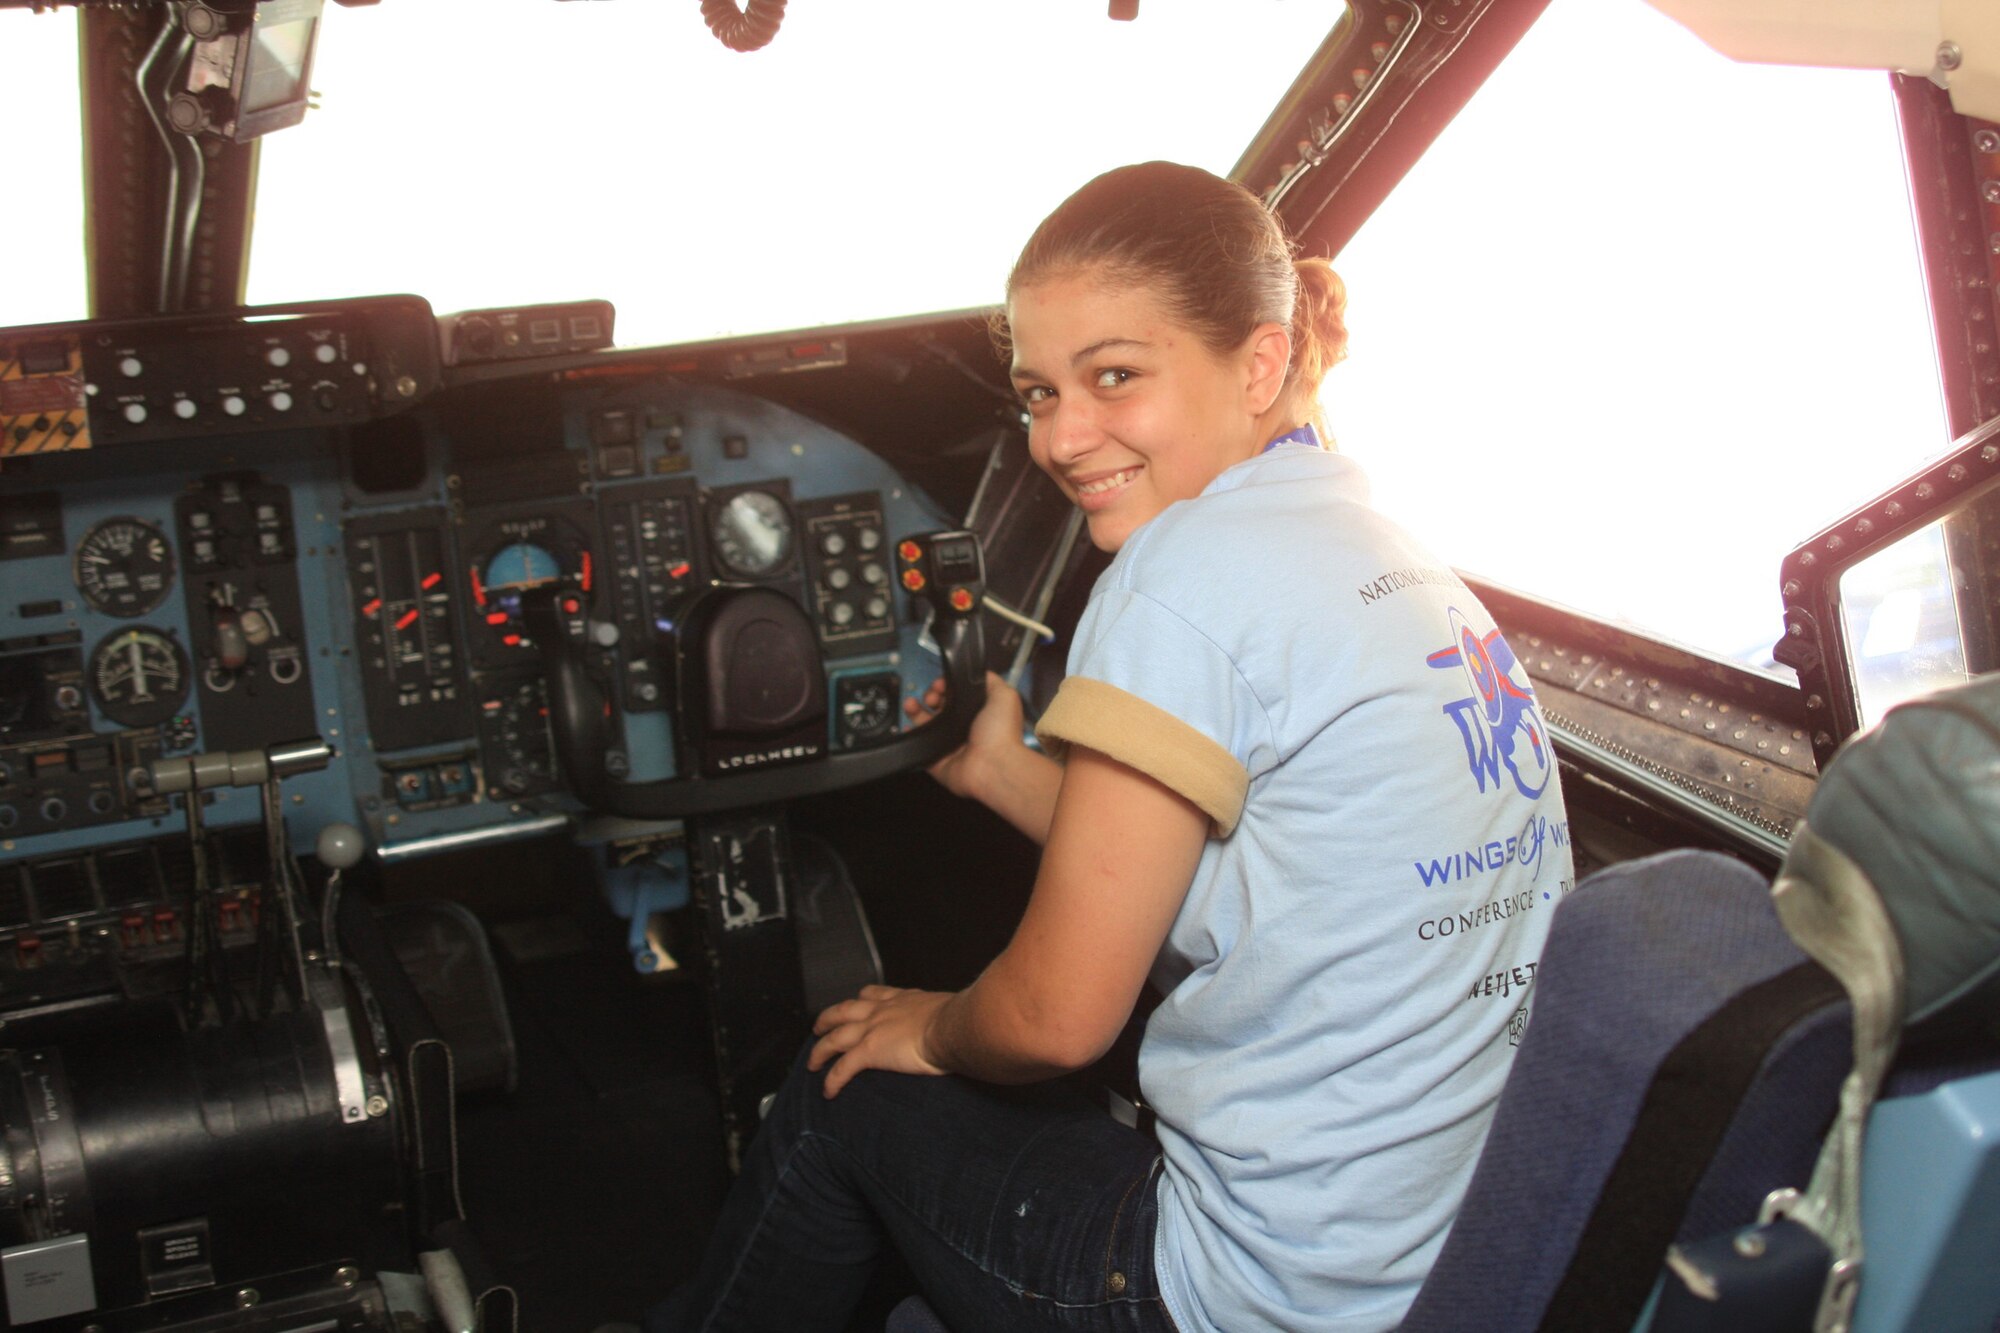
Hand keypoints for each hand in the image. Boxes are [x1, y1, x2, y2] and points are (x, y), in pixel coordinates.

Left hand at [809, 984, 951, 1097]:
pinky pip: (843, 1067)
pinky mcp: (870, 1051)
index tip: (856, 1003)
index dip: (860, 1000)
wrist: (953, 1027)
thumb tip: (956, 1026)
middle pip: (844, 1010)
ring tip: (813, 1061)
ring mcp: (873, 1029)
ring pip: (835, 1037)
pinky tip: (828, 1090)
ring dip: (821, 1049)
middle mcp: (883, 1010)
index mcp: (902, 999)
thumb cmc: (959, 1020)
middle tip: (819, 1027)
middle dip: (828, 1018)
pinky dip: (833, 1079)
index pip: (873, 994)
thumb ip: (943, 1016)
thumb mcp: (948, 1010)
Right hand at [902, 671, 1025, 801]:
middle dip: (930, 696)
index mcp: (976, 713)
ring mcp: (947, 744)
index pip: (956, 695)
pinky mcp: (934, 759)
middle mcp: (962, 727)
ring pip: (925, 724)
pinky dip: (910, 734)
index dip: (946, 686)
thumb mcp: (1004, 696)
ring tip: (911, 703)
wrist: (993, 765)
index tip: (941, 683)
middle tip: (931, 697)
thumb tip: (977, 673)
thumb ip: (991, 681)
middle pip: (939, 706)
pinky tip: (906, 723)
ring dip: (915, 710)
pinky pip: (918, 745)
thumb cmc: (1000, 730)